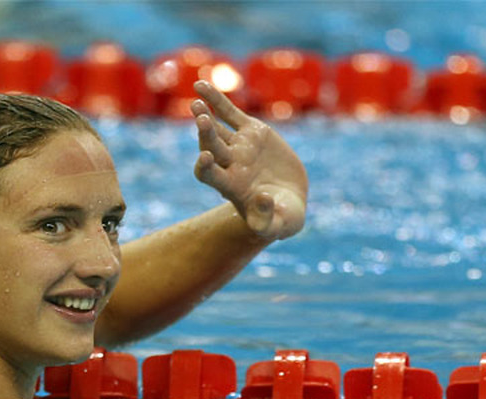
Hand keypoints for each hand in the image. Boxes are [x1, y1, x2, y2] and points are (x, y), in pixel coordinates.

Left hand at [190, 81, 307, 239]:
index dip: (205, 167)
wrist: (290, 200)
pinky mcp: (251, 131)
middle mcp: (230, 165)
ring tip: (195, 102)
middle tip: (202, 120)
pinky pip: (228, 112)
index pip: (209, 176)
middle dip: (205, 134)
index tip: (205, 159)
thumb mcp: (279, 225)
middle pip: (210, 147)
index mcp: (231, 187)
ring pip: (216, 128)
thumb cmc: (282, 219)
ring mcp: (238, 146)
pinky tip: (200, 85)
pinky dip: (214, 99)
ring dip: (204, 115)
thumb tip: (261, 198)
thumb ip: (267, 219)